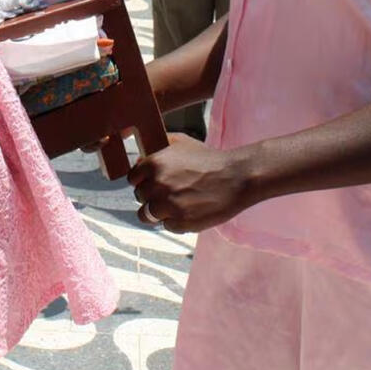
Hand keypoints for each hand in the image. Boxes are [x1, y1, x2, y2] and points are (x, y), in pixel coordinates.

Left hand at [127, 134, 256, 233]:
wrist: (237, 177)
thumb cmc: (211, 160)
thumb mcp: (183, 143)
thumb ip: (159, 146)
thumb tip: (141, 157)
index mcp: (154, 164)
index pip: (133, 179)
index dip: (143, 180)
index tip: (154, 182)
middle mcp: (157, 185)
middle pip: (140, 197)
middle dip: (152, 195)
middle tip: (171, 192)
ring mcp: (168, 206)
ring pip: (148, 215)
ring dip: (160, 211)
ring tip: (177, 204)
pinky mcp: (180, 222)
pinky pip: (167, 226)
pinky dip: (176, 221)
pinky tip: (191, 210)